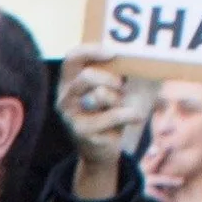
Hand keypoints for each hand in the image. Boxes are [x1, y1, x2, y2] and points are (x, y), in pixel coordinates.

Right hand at [61, 64, 147, 201]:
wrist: (100, 151)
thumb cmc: (107, 113)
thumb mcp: (108, 91)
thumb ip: (113, 74)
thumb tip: (135, 57)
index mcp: (68, 82)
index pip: (72, 57)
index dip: (92, 51)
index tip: (114, 53)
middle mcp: (64, 98)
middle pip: (86, 76)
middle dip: (110, 79)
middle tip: (121, 86)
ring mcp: (70, 116)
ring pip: (99, 95)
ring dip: (118, 99)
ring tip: (123, 106)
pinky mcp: (82, 131)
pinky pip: (112, 115)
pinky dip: (129, 114)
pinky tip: (137, 117)